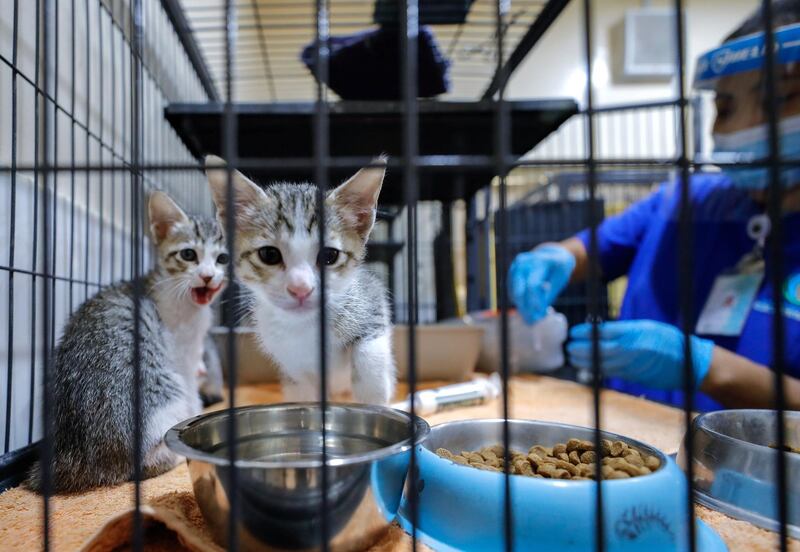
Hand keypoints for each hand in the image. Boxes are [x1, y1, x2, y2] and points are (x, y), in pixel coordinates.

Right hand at [508, 244, 575, 323]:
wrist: (551, 255)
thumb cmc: (558, 270)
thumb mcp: (559, 281)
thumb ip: (548, 296)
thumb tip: (537, 316)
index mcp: (541, 261)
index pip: (533, 285)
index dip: (534, 302)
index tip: (539, 316)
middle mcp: (525, 261)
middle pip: (520, 290)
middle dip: (525, 308)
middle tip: (531, 322)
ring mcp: (516, 266)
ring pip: (514, 292)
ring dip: (521, 307)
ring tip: (530, 319)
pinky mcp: (511, 271)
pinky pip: (512, 291)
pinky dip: (519, 301)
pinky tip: (527, 307)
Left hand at [567, 320, 714, 389]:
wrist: (689, 362)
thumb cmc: (667, 340)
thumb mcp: (645, 327)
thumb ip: (623, 330)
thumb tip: (598, 332)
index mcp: (635, 332)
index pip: (604, 332)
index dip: (585, 333)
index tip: (574, 332)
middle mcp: (633, 348)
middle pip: (599, 349)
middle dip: (580, 348)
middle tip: (568, 347)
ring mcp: (634, 364)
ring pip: (602, 363)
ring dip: (585, 361)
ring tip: (572, 357)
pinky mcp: (634, 376)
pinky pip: (611, 373)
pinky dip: (597, 369)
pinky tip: (587, 367)